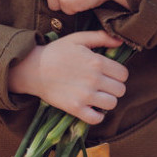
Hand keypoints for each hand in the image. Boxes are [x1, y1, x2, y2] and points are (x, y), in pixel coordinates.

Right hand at [8, 31, 127, 124]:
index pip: (123, 74)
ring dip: (107, 100)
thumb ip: (101, 37)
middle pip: (121, 90)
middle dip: (115, 87)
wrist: (33, 69)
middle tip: (104, 84)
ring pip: (112, 104)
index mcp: (97, 62)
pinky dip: (97, 115)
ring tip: (98, 95)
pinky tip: (92, 107)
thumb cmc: (57, 51)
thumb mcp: (79, 38)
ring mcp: (84, 96)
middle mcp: (94, 80)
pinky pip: (96, 119)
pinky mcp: (75, 109)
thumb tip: (120, 41)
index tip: (110, 73)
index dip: (118, 73)